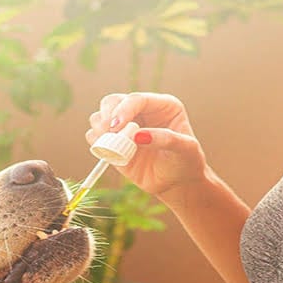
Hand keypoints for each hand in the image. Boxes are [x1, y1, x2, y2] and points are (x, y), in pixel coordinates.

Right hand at [85, 92, 207, 197]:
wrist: (179, 183)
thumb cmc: (187, 162)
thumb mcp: (186, 149)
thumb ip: (166, 139)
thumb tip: (137, 136)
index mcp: (161, 105)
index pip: (136, 99)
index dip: (123, 109)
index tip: (116, 126)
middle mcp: (141, 111)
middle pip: (112, 102)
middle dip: (107, 116)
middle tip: (109, 133)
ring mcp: (125, 127)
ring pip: (100, 117)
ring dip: (100, 129)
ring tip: (111, 145)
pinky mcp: (114, 144)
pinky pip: (95, 137)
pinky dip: (96, 142)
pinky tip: (108, 152)